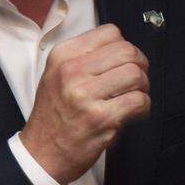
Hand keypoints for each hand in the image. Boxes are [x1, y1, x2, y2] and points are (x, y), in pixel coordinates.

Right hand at [20, 24, 149, 184]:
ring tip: (130, 97)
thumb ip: (84, 57)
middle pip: (128, 51)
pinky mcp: (101, 118)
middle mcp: (71, 71)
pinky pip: (139, 101)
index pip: (110, 33)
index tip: (120, 63)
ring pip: (136, 74)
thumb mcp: (56, 75)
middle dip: (139, 66)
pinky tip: (129, 113)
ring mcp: (85, 95)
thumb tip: (122, 48)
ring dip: (142, 87)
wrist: (42, 151)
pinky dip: (142, 108)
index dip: (123, 47)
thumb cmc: (54, 114)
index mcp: (62, 56)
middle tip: (133, 81)